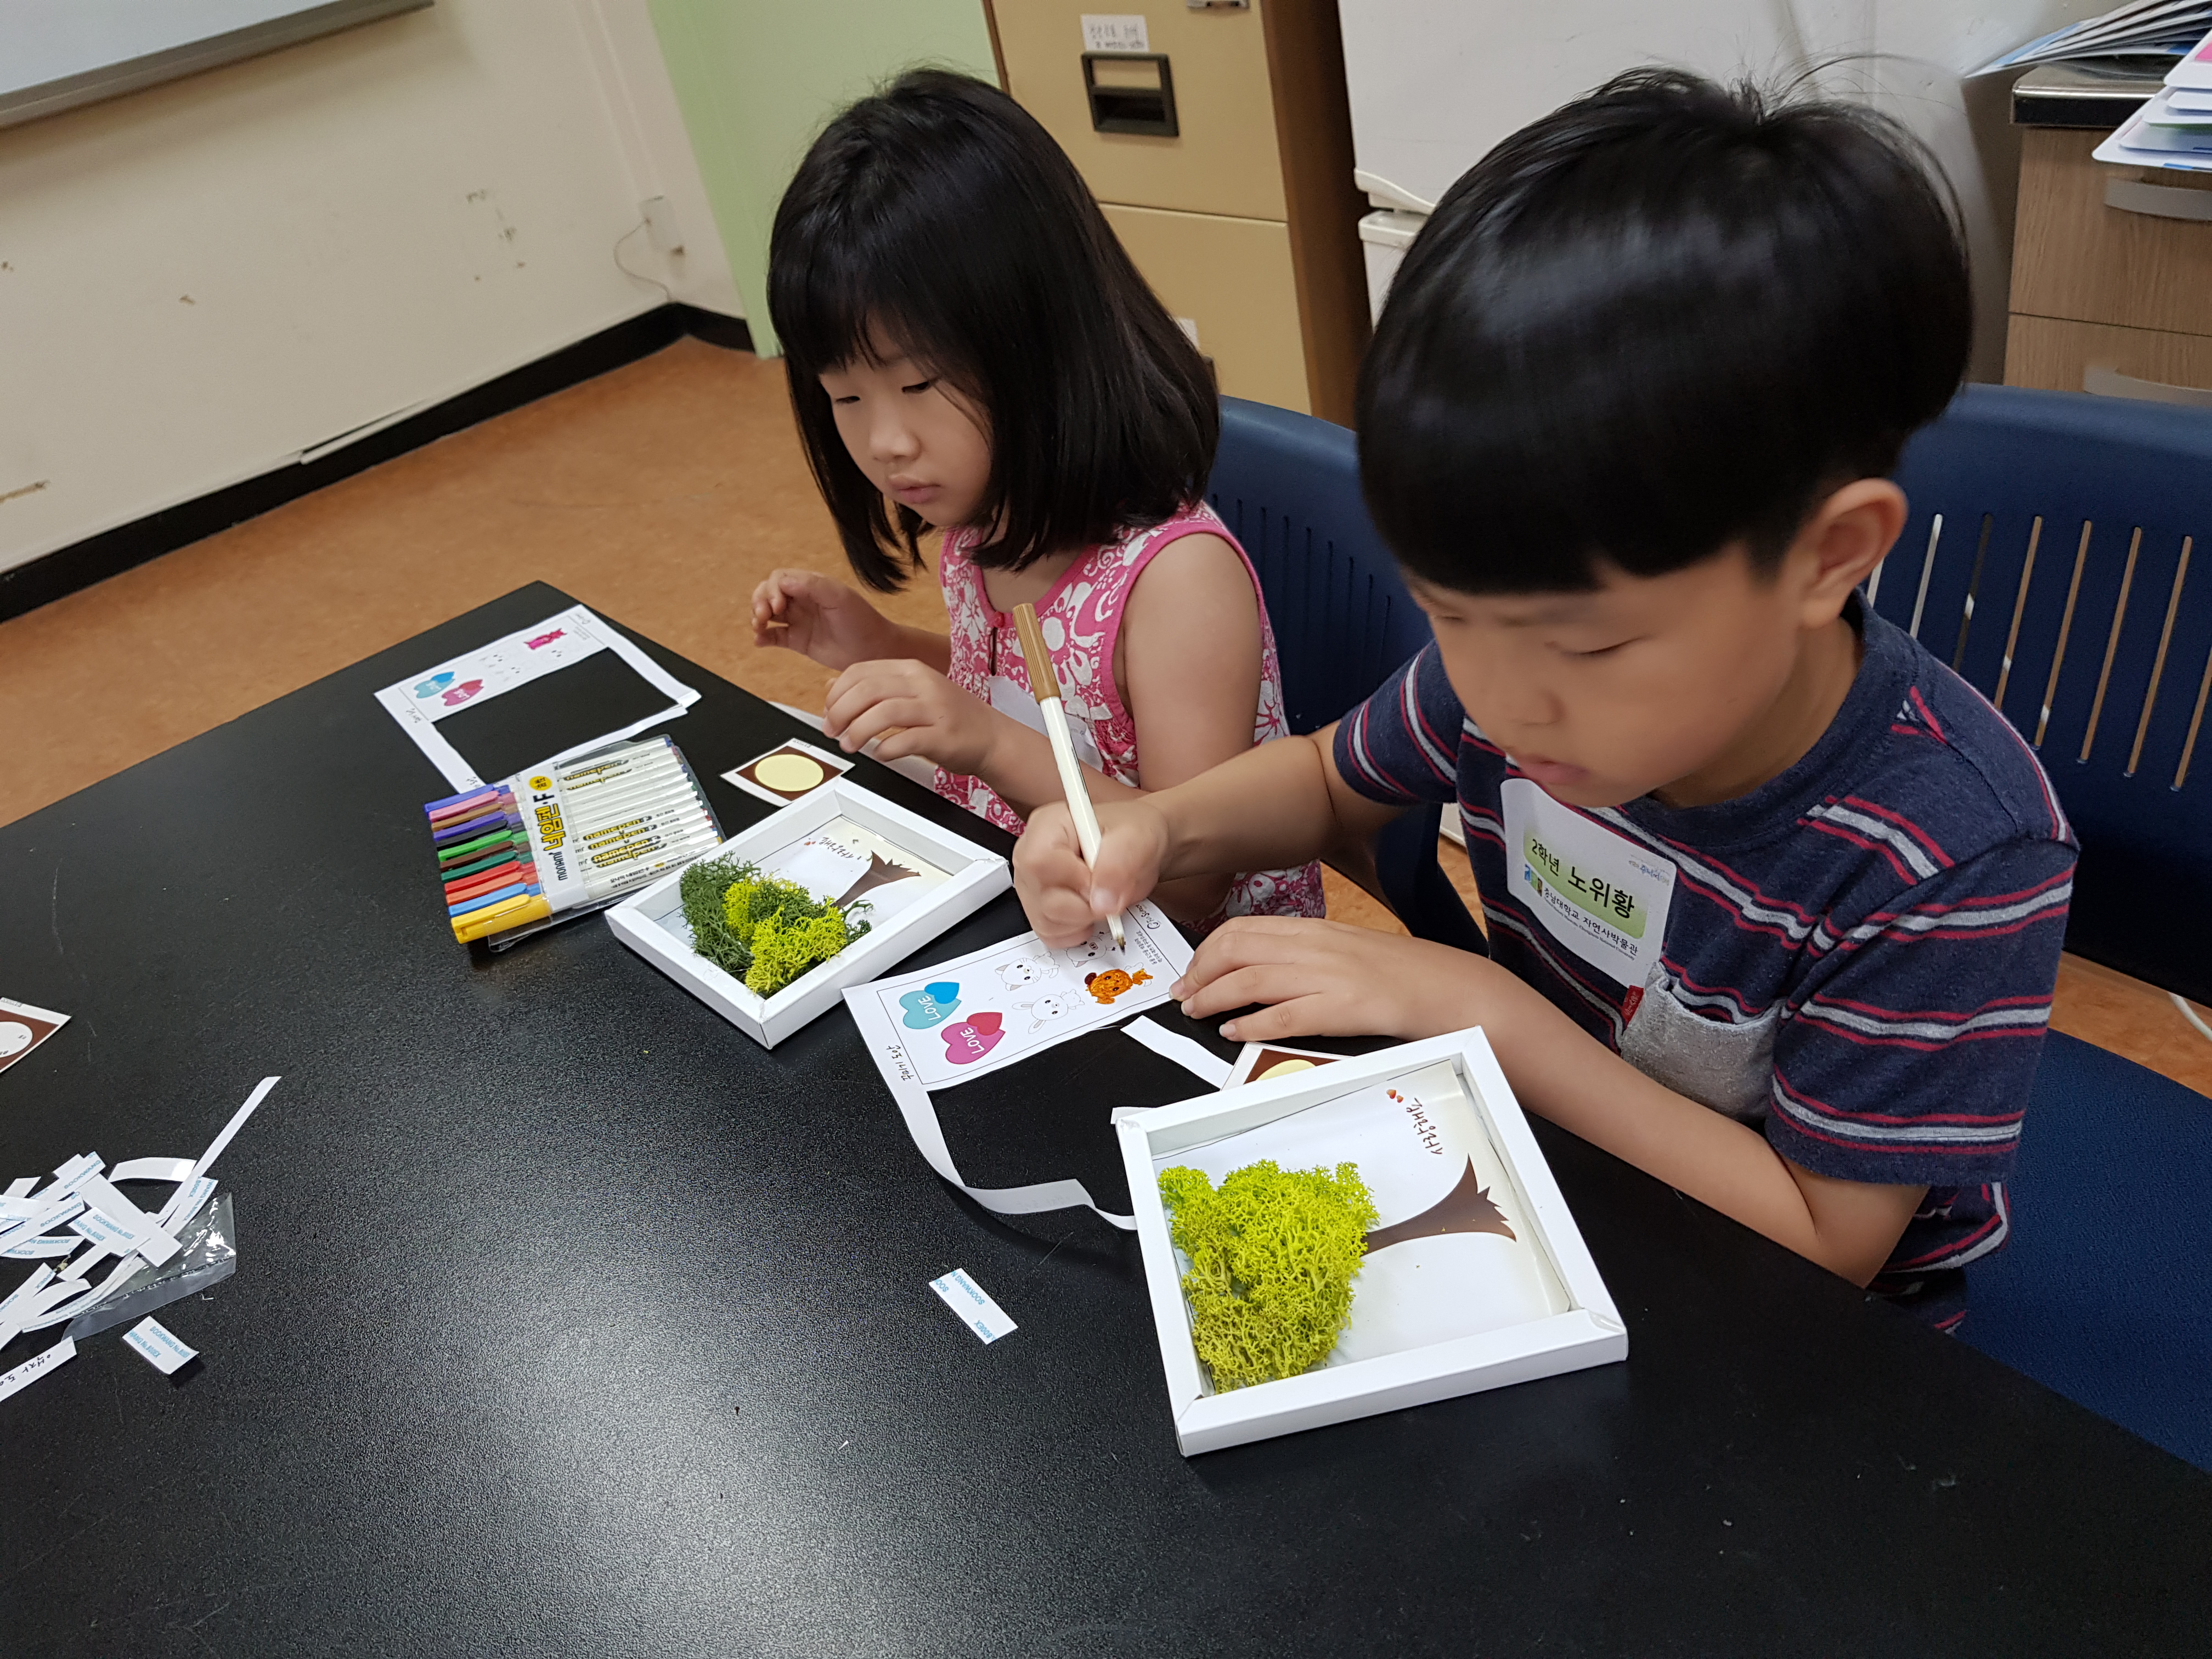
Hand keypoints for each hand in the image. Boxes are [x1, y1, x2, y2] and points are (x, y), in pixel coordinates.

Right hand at [750, 570, 899, 668]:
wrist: (875, 651)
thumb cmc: (862, 621)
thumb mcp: (840, 597)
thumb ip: (812, 586)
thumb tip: (782, 582)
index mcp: (811, 585)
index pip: (779, 580)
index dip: (772, 590)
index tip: (779, 606)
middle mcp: (802, 600)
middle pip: (768, 594)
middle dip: (760, 602)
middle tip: (763, 616)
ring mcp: (799, 620)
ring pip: (767, 614)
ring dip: (758, 617)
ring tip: (759, 627)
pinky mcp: (798, 641)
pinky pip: (774, 637)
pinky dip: (763, 637)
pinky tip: (760, 641)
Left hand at [822, 659, 998, 774]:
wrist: (993, 738)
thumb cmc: (951, 718)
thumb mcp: (912, 693)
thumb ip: (875, 688)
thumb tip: (832, 685)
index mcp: (912, 669)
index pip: (861, 671)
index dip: (837, 693)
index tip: (828, 712)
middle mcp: (923, 684)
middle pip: (868, 690)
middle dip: (841, 713)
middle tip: (832, 731)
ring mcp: (935, 709)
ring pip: (884, 713)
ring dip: (858, 731)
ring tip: (850, 745)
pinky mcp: (944, 736)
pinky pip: (906, 740)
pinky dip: (886, 749)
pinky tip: (879, 754)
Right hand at [1014, 799, 1170, 946]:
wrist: (1139, 848)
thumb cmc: (1134, 834)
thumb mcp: (1135, 839)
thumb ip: (1118, 866)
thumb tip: (1102, 902)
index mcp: (1048, 825)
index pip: (1039, 863)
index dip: (1073, 882)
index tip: (1100, 884)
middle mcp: (1032, 853)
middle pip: (1041, 898)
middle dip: (1083, 906)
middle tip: (1108, 892)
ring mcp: (1033, 883)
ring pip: (1044, 921)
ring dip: (1082, 920)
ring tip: (1101, 898)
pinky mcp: (1039, 907)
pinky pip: (1050, 933)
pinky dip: (1076, 931)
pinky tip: (1090, 912)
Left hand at [1171, 916, 1513, 1042]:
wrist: (1448, 988)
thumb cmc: (1400, 974)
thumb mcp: (1346, 951)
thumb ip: (1306, 954)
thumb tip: (1263, 968)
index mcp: (1315, 930)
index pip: (1244, 929)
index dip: (1208, 951)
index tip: (1192, 972)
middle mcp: (1316, 946)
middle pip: (1237, 949)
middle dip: (1200, 973)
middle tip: (1183, 996)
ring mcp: (1328, 975)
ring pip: (1251, 978)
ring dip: (1214, 997)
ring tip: (1197, 1013)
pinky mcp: (1342, 1006)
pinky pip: (1284, 1014)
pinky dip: (1251, 1022)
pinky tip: (1234, 1031)